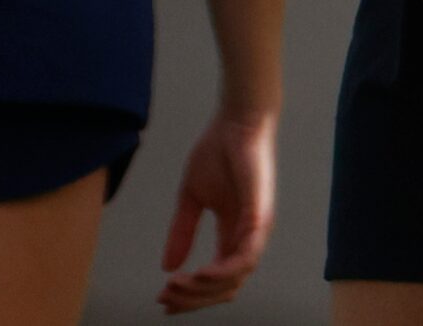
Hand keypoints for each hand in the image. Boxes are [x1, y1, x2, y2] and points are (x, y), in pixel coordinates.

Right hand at [157, 103, 276, 312]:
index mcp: (232, 235)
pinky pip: (246, 258)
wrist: (236, 121)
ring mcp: (256, 231)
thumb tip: (168, 266)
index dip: (190, 295)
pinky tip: (200, 274)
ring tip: (176, 286)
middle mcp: (246, 239)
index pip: (215, 279)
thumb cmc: (219, 152)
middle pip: (224, 288)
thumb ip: (182, 232)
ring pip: (234, 280)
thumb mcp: (191, 198)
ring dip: (203, 289)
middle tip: (165, 299)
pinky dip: (223, 272)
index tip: (163, 300)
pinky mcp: (260, 218)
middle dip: (193, 299)